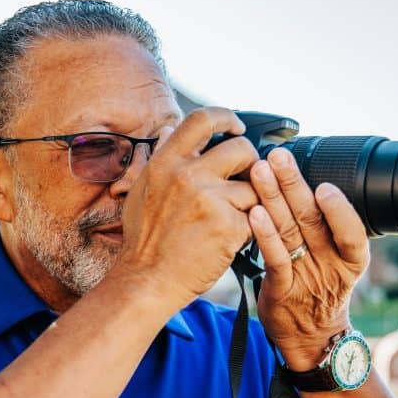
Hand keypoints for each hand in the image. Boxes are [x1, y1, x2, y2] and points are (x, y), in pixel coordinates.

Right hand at [112, 107, 259, 308]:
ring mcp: (210, 200)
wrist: (146, 281)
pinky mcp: (229, 226)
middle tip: (243, 180)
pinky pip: (255, 218)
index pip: (203, 119)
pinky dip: (248, 229)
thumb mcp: (143, 189)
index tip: (236, 126)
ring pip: (254, 187)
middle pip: (241, 149)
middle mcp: (188, 175)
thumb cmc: (144, 240)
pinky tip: (227, 239)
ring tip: (229, 219)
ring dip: (249, 202)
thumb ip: (160, 156)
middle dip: (249, 164)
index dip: (226, 117)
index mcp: (166, 162)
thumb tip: (169, 128)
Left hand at [247, 147, 369, 371]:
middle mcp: (332, 265)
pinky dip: (265, 235)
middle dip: (295, 185)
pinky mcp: (281, 289)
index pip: (351, 230)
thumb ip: (322, 225)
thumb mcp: (333, 259)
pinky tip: (255, 213)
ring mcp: (307, 278)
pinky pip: (274, 258)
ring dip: (273, 198)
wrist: (310, 338)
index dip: (339, 209)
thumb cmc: (318, 290)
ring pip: (290, 232)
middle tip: (279, 156)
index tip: (324, 184)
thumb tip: (300, 180)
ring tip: (260, 171)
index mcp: (351, 256)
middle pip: (313, 220)